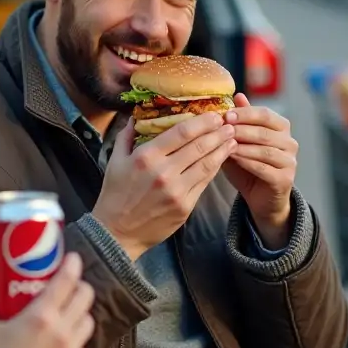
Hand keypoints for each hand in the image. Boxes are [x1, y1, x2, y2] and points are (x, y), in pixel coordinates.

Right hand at [0, 253, 95, 347]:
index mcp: (41, 315)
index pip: (66, 281)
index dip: (72, 265)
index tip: (72, 259)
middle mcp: (62, 329)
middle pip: (85, 297)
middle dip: (80, 288)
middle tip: (70, 287)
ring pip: (88, 321)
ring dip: (81, 315)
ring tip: (70, 315)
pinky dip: (80, 346)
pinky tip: (69, 346)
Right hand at [91, 114, 236, 260]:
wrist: (117, 233)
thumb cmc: (115, 195)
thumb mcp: (115, 161)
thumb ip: (127, 136)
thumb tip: (136, 117)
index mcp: (146, 157)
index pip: (181, 133)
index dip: (202, 122)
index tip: (214, 115)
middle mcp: (164, 172)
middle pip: (199, 146)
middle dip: (218, 133)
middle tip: (230, 125)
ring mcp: (176, 191)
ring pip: (206, 164)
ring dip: (222, 150)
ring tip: (232, 140)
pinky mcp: (185, 206)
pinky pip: (204, 183)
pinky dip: (214, 169)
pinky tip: (221, 160)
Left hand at [223, 93, 297, 248]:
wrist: (261, 198)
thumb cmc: (248, 165)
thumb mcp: (241, 141)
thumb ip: (241, 121)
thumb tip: (237, 95)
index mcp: (282, 128)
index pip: (265, 114)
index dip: (245, 113)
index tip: (225, 114)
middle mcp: (290, 143)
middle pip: (265, 131)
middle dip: (241, 129)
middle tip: (222, 128)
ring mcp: (290, 161)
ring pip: (265, 149)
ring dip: (243, 146)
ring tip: (224, 144)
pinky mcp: (285, 179)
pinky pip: (264, 168)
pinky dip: (247, 162)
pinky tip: (233, 158)